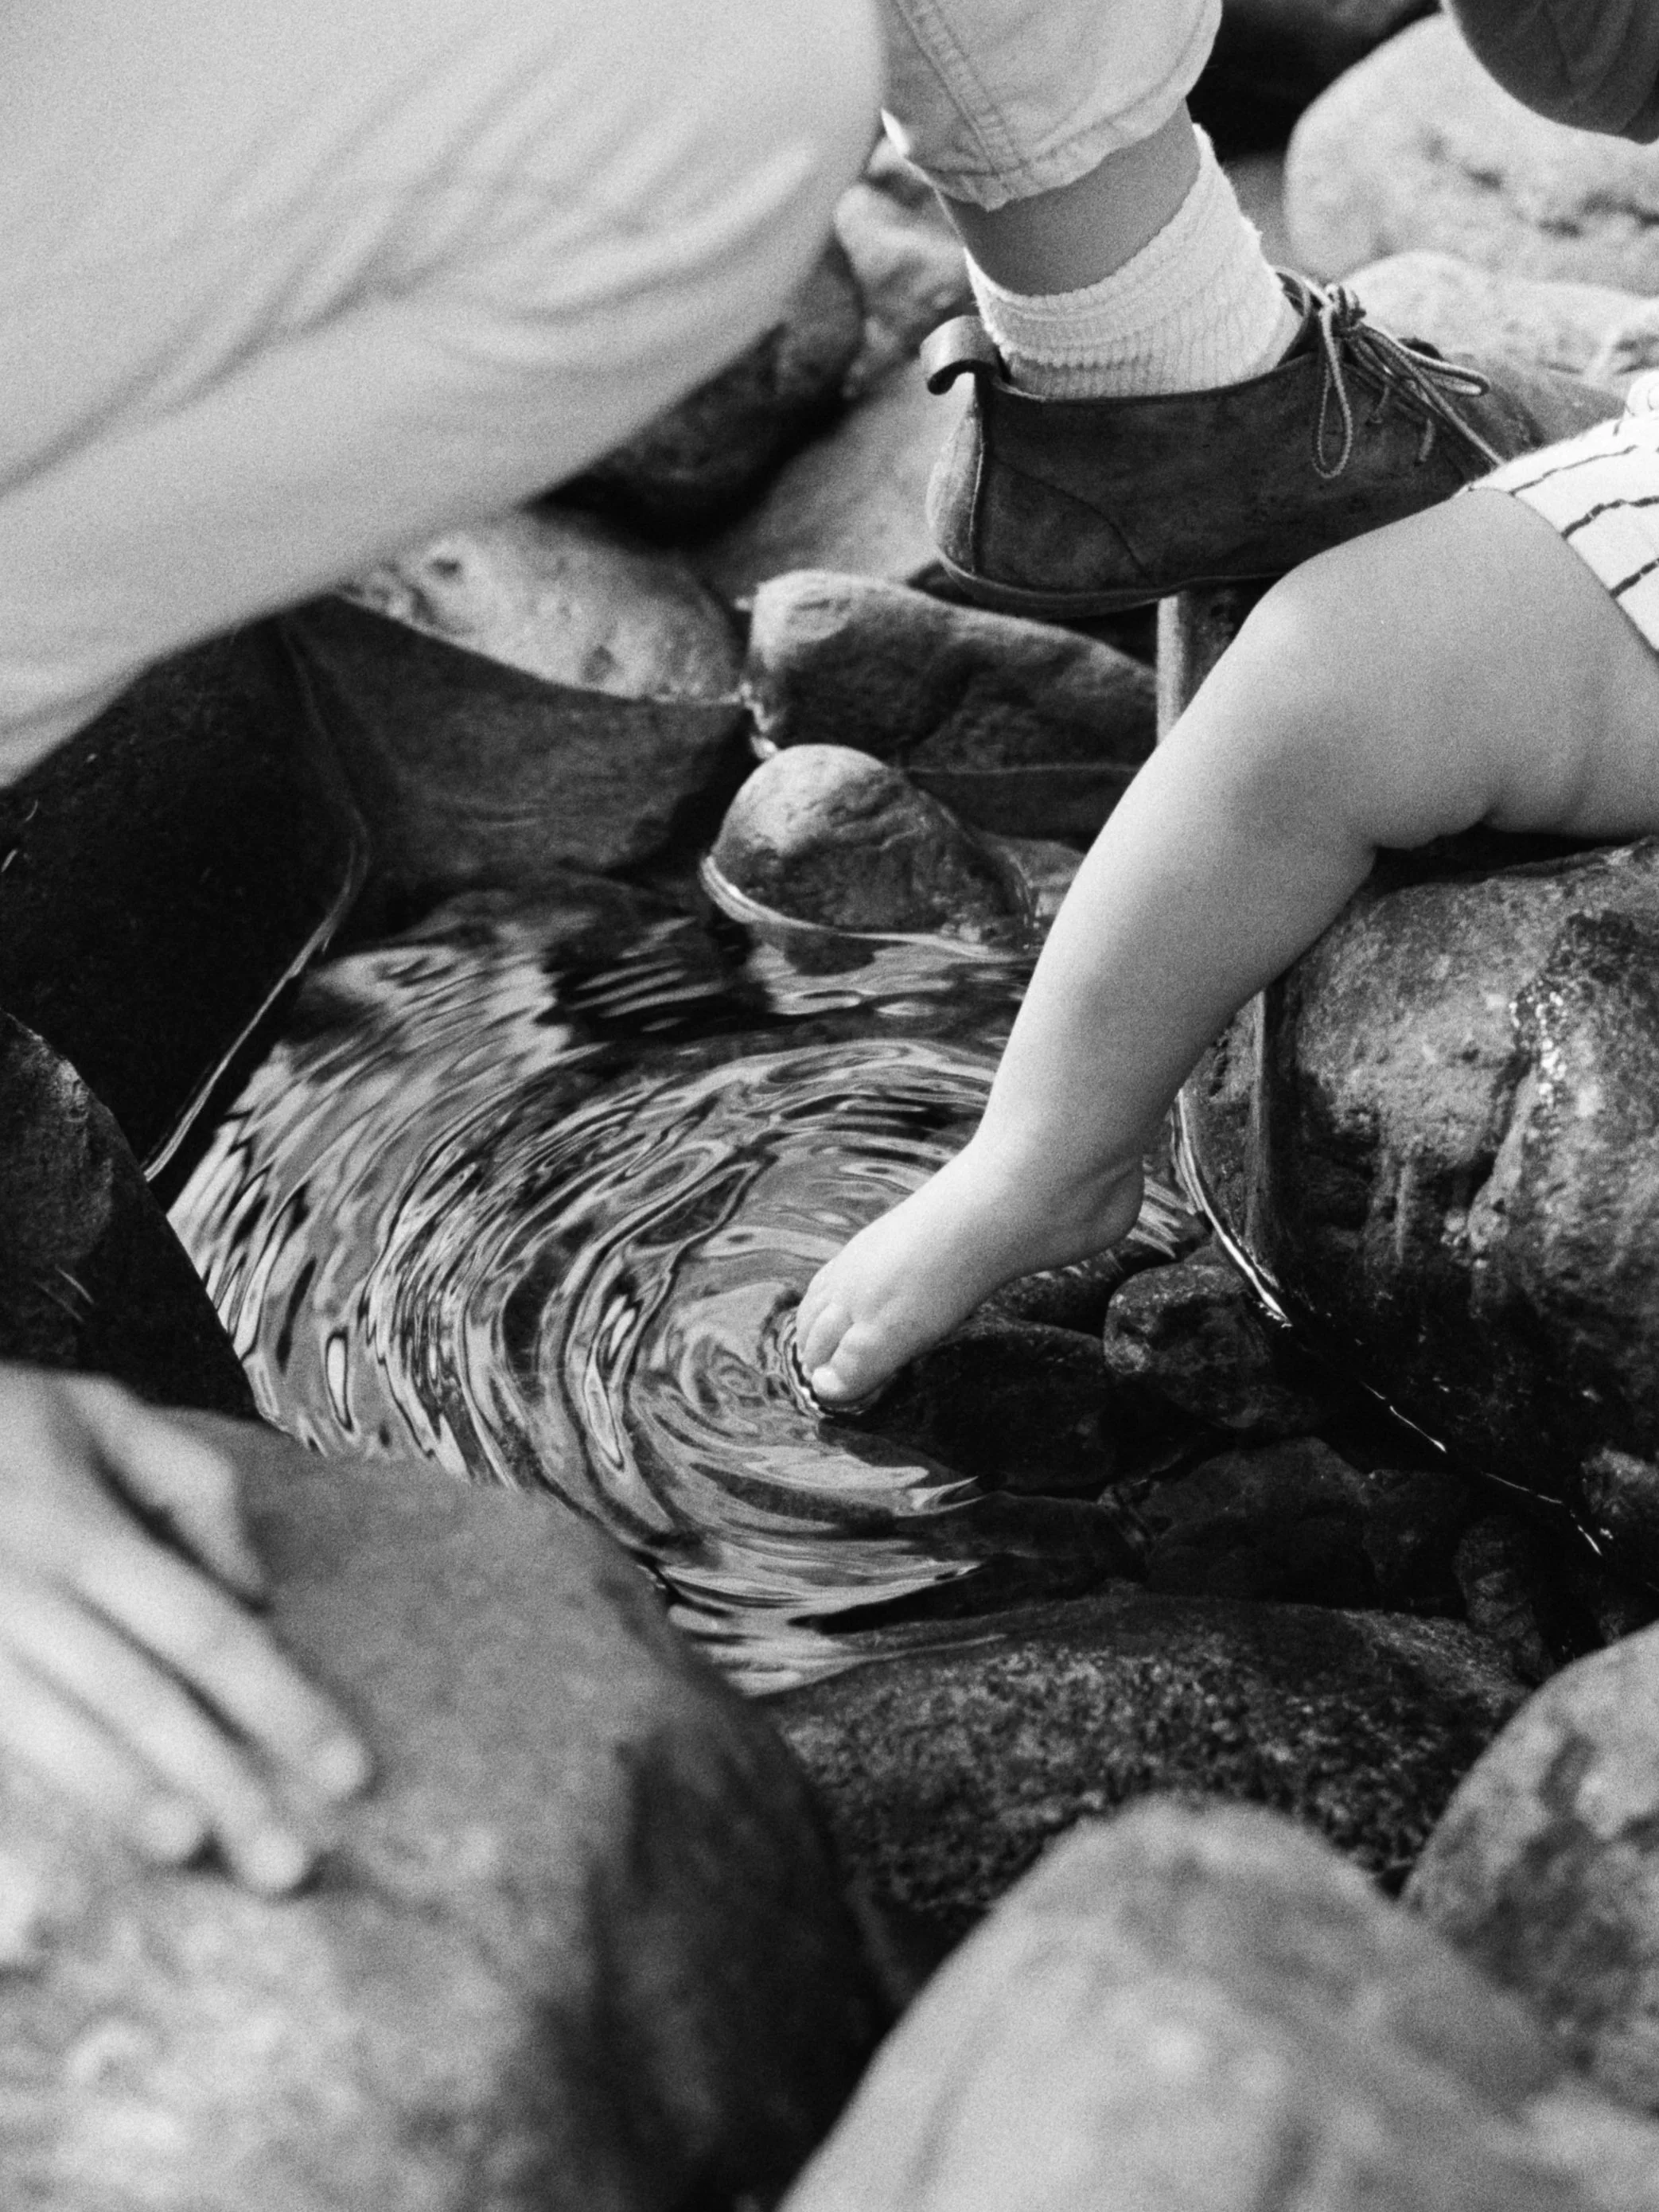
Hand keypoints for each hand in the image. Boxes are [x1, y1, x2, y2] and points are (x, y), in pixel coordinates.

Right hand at [0, 1366, 369, 1891]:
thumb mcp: (101, 1413)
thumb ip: (194, 1488)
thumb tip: (257, 1596)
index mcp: (85, 1534)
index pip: (208, 1634)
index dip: (283, 1704)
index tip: (348, 1774)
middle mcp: (26, 1594)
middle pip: (142, 1700)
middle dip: (221, 1784)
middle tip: (288, 1867)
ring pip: (51, 1734)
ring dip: (119, 1798)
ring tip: (188, 1852)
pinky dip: (15, 1812)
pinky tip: (36, 1886)